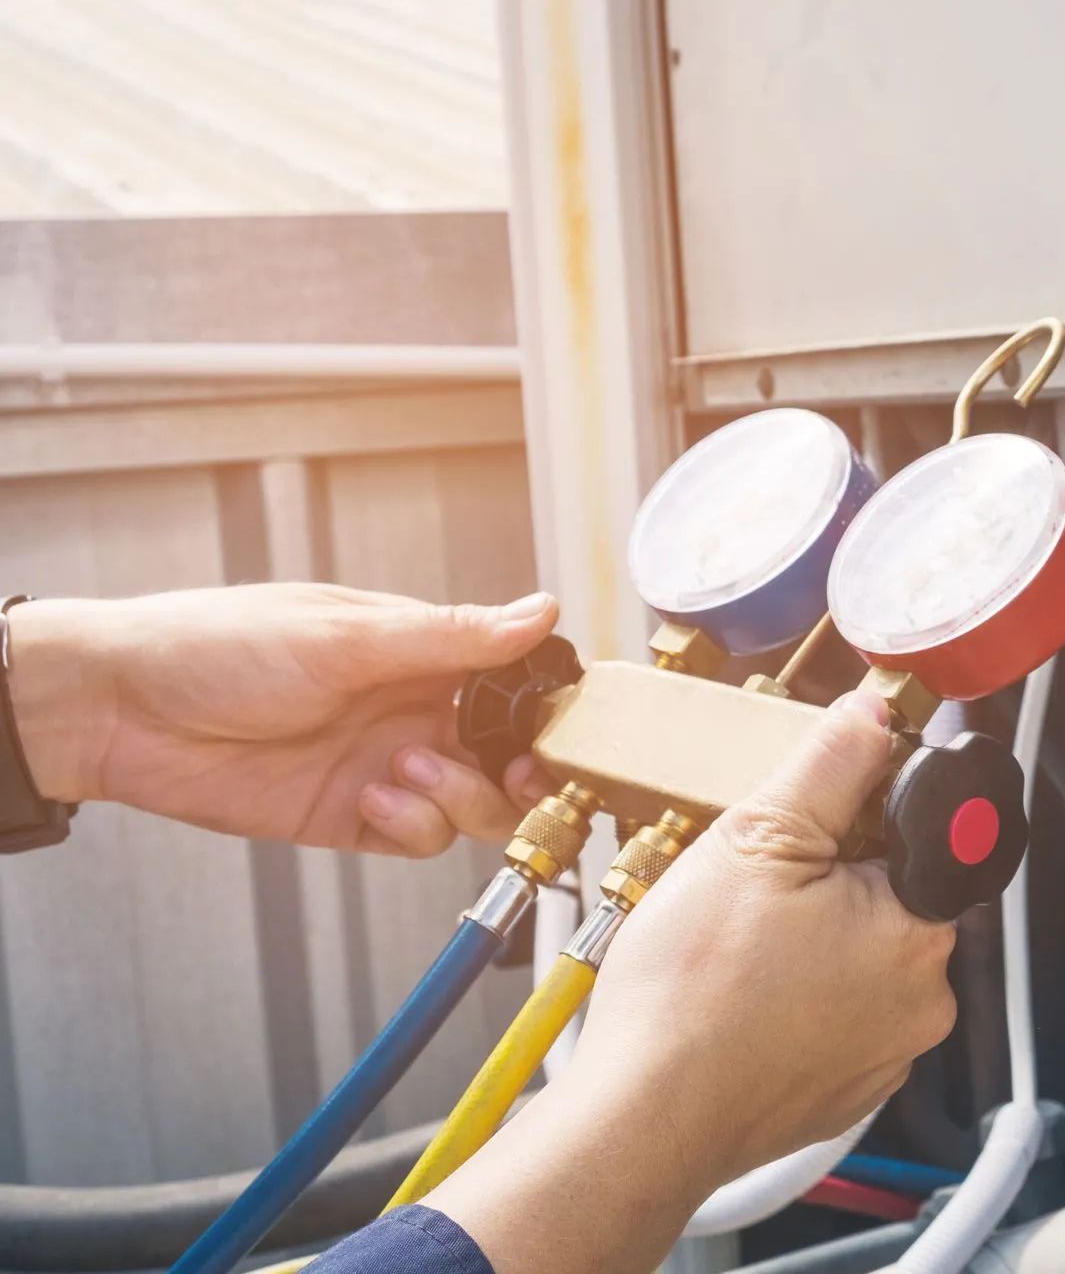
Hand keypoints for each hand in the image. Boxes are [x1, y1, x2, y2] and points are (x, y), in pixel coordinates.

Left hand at [7, 583, 561, 854]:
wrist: (121, 711)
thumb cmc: (217, 645)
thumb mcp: (346, 635)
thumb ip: (450, 636)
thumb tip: (538, 610)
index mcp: (420, 651)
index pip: (511, 681)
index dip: (545, 708)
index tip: (560, 726)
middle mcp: (412, 707)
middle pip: (506, 753)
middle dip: (521, 768)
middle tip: (516, 771)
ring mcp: (386, 764)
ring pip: (474, 802)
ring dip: (460, 795)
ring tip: (410, 772)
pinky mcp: (353, 816)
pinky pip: (419, 837)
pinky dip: (412, 823)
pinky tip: (372, 797)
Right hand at [428, 691, 956, 1273]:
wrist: (642, 1117)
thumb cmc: (693, 995)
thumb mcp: (757, 839)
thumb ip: (829, 764)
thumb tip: (874, 715)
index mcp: (920, 929)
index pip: (929, 838)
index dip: (869, 814)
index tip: (819, 820)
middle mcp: (925, 1000)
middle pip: (892, 896)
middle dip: (832, 876)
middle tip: (759, 883)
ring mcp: (886, 1054)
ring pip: (859, 958)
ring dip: (811, 939)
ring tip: (737, 942)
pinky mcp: (844, 1091)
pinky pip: (833, 1017)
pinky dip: (794, 999)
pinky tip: (738, 991)